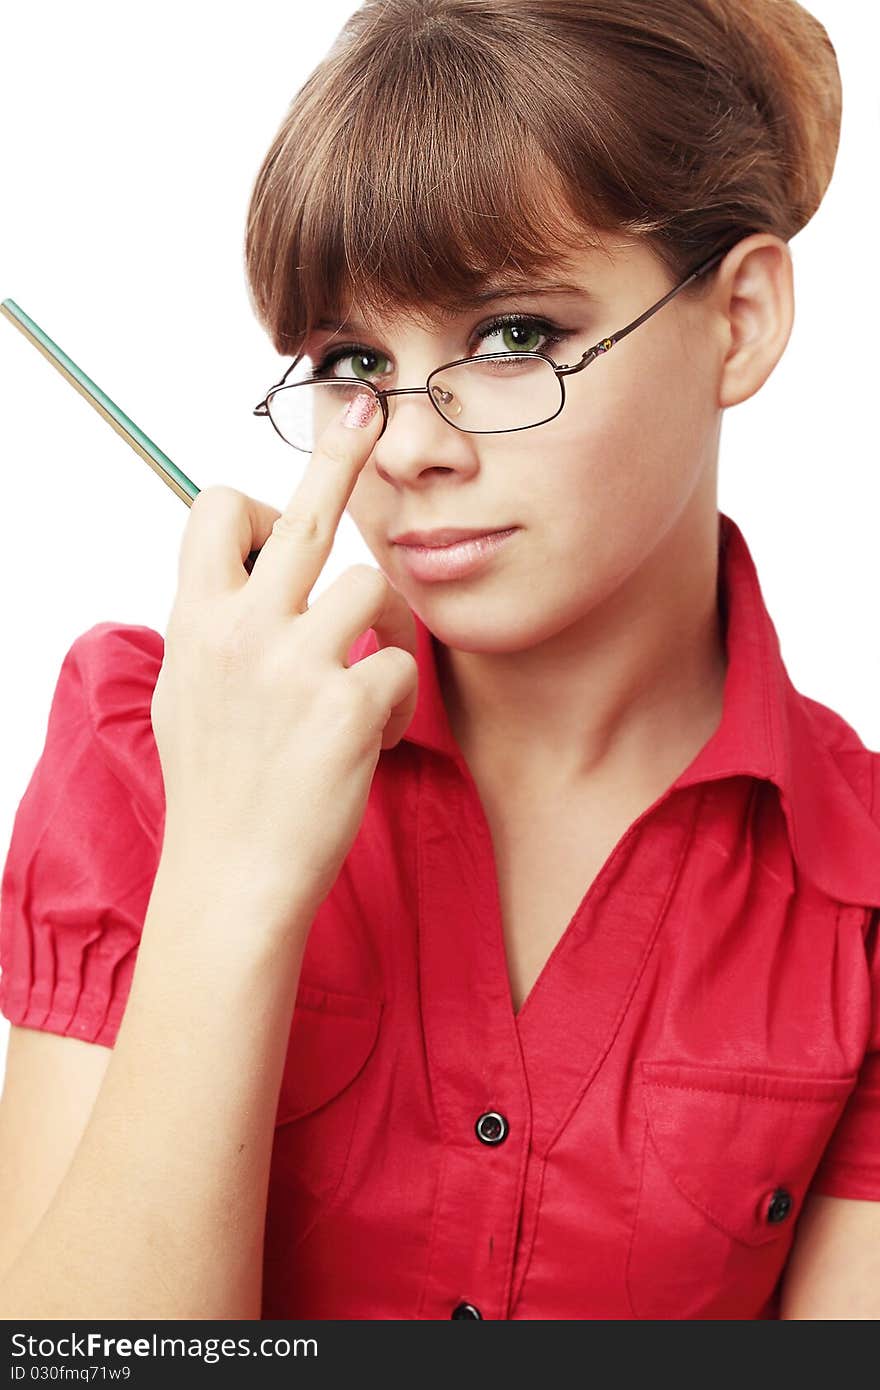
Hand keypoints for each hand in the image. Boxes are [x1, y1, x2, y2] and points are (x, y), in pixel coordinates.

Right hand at [150, 390, 416, 932]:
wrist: (231, 879)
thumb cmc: (215, 789)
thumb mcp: (190, 694)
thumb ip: (215, 630)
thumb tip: (242, 582)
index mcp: (196, 619)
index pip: (217, 511)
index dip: (255, 506)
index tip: (281, 525)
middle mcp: (243, 629)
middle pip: (307, 514)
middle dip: (339, 454)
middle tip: (366, 405)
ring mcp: (297, 665)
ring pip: (377, 587)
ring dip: (383, 630)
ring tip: (360, 683)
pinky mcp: (349, 706)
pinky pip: (403, 664)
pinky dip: (399, 701)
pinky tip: (375, 737)